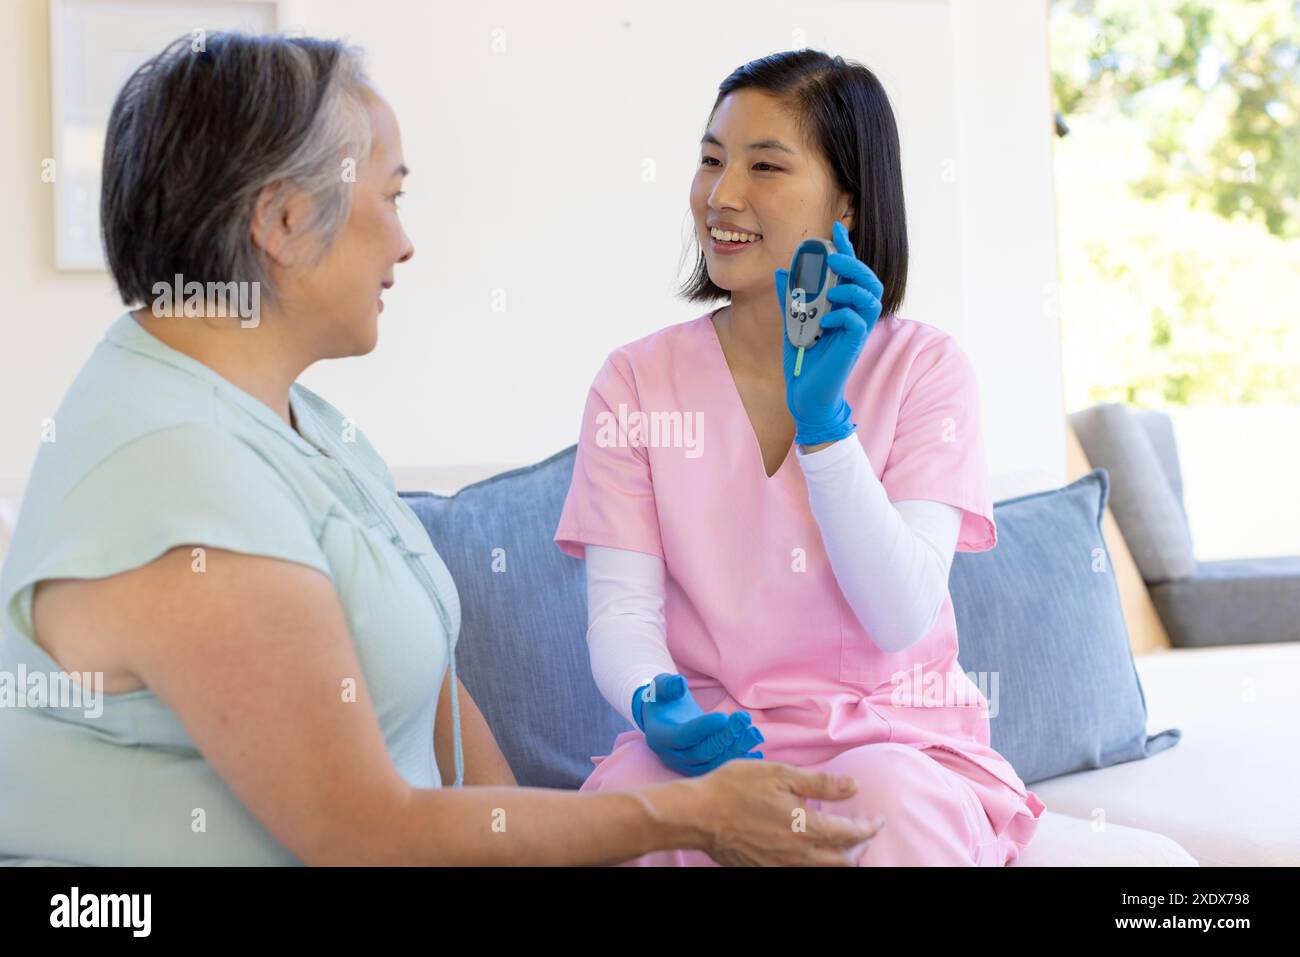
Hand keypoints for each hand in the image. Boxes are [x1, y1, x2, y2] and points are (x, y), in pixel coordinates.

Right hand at [633, 673, 763, 776]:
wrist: (662, 719)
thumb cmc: (663, 700)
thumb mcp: (659, 687)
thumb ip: (668, 685)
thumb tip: (679, 683)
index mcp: (660, 736)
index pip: (682, 736)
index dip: (703, 728)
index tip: (724, 716)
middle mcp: (672, 755)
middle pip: (702, 752)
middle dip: (725, 736)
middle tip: (744, 719)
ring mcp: (686, 765)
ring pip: (713, 762)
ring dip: (736, 749)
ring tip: (755, 734)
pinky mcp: (700, 768)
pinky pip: (720, 768)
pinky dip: (737, 761)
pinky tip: (756, 754)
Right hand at [687, 760, 885, 865]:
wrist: (698, 815)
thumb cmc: (736, 788)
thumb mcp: (780, 774)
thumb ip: (820, 783)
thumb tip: (853, 786)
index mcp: (807, 826)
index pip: (851, 833)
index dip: (869, 827)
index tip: (878, 820)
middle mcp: (800, 853)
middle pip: (844, 861)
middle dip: (860, 848)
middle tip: (864, 833)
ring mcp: (783, 866)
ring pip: (824, 871)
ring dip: (840, 860)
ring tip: (843, 847)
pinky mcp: (766, 870)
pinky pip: (801, 873)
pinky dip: (816, 864)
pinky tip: (811, 852)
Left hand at [775, 220, 883, 445]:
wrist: (805, 394)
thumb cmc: (804, 359)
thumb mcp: (792, 322)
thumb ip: (790, 298)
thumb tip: (782, 271)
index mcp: (841, 304)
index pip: (849, 271)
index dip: (846, 248)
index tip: (834, 229)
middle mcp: (853, 313)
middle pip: (868, 279)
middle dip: (853, 262)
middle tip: (833, 256)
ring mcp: (855, 330)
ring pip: (871, 297)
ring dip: (852, 286)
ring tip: (831, 289)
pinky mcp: (853, 346)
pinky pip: (857, 322)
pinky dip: (841, 315)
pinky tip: (824, 320)